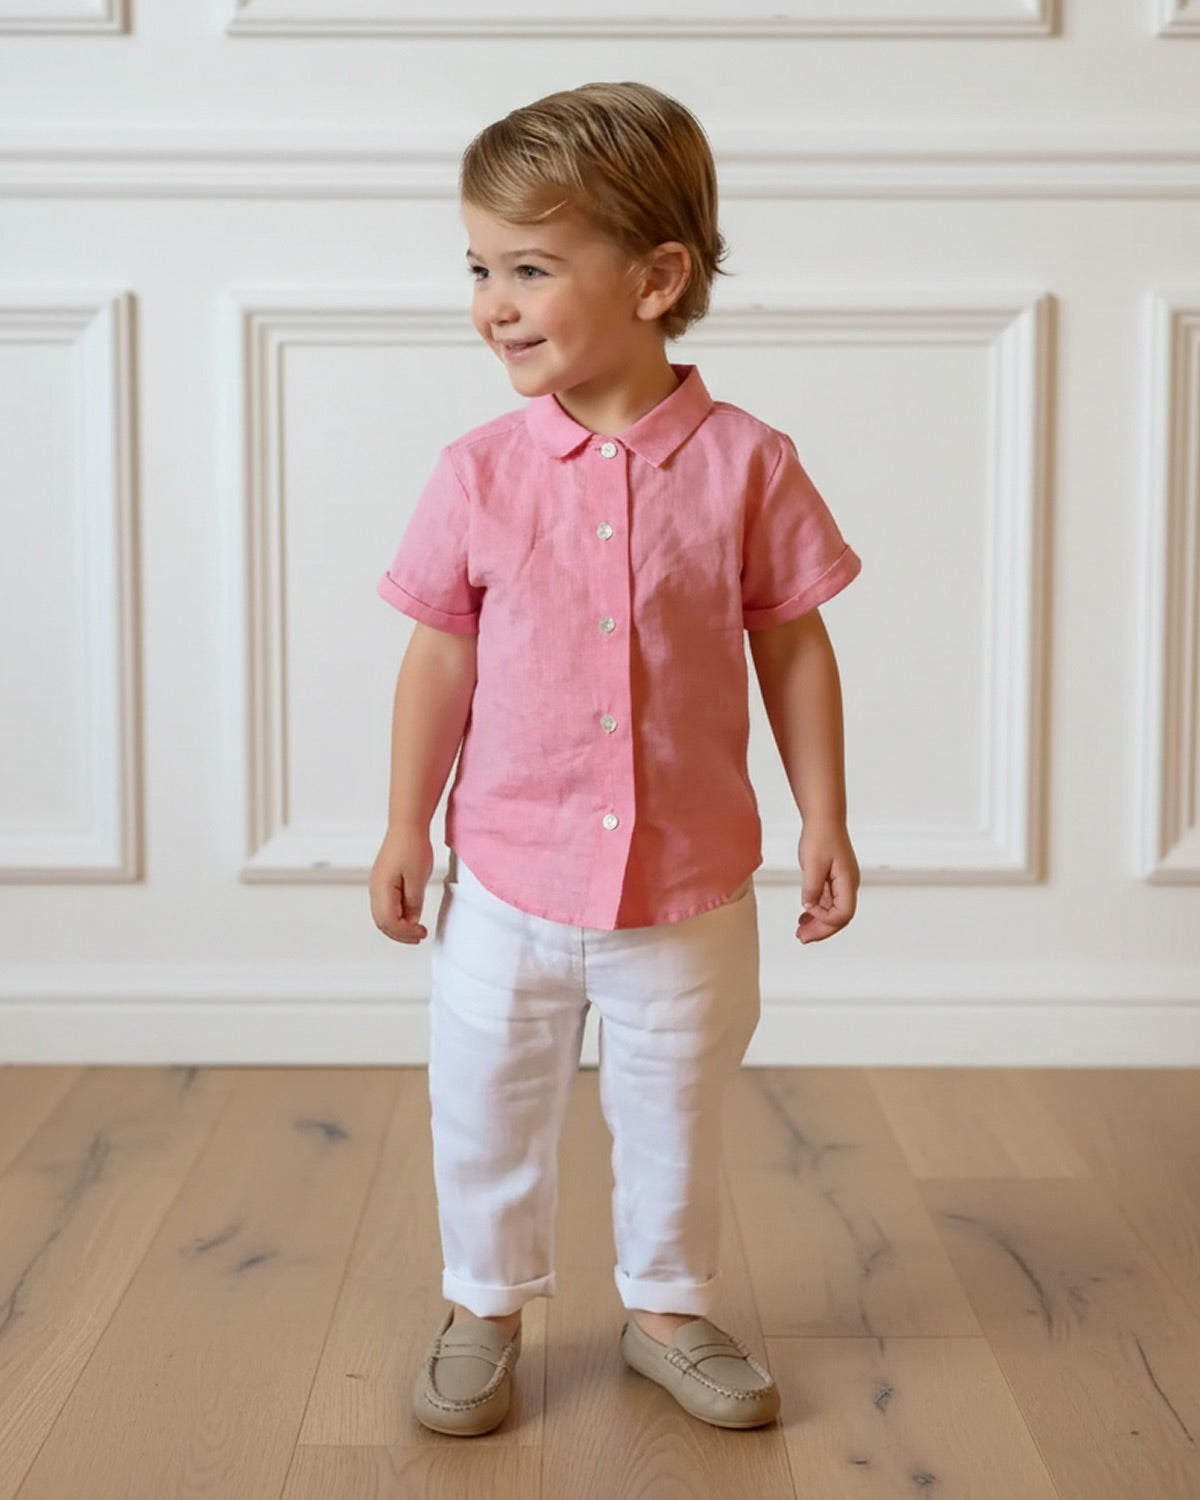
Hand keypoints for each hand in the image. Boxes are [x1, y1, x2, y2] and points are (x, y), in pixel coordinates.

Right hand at [369, 826, 433, 943]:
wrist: (407, 825)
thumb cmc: (413, 846)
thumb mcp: (418, 878)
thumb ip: (413, 902)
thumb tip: (411, 920)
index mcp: (382, 889)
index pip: (389, 922)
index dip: (405, 932)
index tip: (422, 933)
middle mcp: (375, 889)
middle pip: (382, 922)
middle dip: (401, 934)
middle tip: (420, 936)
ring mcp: (376, 885)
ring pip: (382, 916)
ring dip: (398, 926)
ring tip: (416, 930)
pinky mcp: (382, 882)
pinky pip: (385, 906)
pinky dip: (396, 916)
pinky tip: (410, 916)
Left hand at [796, 824, 858, 943]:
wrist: (823, 819)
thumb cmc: (820, 837)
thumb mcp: (813, 863)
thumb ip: (811, 888)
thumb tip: (808, 907)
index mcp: (848, 882)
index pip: (843, 913)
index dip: (825, 918)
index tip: (807, 909)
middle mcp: (848, 885)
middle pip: (839, 917)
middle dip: (821, 930)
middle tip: (801, 938)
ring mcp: (842, 883)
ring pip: (833, 911)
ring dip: (817, 924)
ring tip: (800, 932)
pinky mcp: (834, 880)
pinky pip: (827, 902)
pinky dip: (816, 911)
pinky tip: (803, 917)